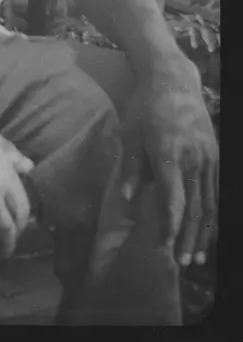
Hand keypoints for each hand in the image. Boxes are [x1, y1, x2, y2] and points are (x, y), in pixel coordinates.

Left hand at [120, 56, 217, 266]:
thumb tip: (126, 199)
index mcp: (169, 154)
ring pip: (209, 202)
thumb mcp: (130, 132)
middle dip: (189, 237)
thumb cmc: (144, 105)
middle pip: (195, 207)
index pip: (173, 199)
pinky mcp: (214, 154)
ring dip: (203, 231)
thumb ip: (130, 167)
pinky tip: (207, 228)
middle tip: (183, 262)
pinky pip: (215, 190)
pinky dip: (212, 212)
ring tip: (196, 255)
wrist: (173, 79)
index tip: (166, 246)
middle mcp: (193, 159)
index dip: (171, 225)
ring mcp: (208, 157)